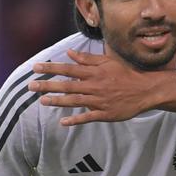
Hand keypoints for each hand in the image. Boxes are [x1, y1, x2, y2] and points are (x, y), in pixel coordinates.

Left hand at [28, 49, 156, 124]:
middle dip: (47, 85)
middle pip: (67, 86)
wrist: (144, 90)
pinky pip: (88, 117)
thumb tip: (70, 53)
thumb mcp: (107, 62)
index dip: (51, 68)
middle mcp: (94, 86)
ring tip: (42, 101)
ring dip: (57, 101)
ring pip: (74, 101)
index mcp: (94, 73)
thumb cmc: (125, 74)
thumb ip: (88, 59)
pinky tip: (63, 122)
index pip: (68, 69)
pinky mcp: (105, 114)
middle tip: (31, 86)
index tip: (36, 68)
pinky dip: (75, 120)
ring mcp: (99, 101)